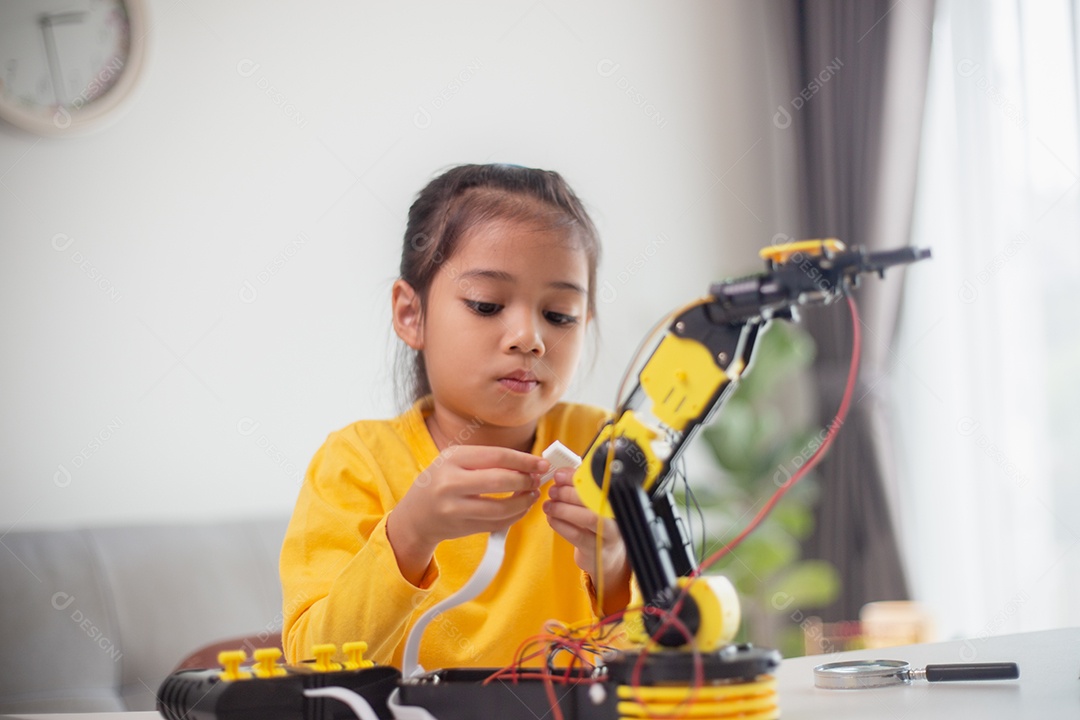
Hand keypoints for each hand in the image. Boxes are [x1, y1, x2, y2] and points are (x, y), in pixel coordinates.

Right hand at [388, 446, 547, 583]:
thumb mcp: (455, 461)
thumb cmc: (441, 481)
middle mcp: (451, 483)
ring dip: (524, 502)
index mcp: (452, 458)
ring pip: (501, 507)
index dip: (524, 460)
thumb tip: (528, 464)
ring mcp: (455, 508)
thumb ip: (488, 460)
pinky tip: (521, 507)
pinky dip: (515, 516)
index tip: (542, 463)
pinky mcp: (462, 528)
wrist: (415, 516)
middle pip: (500, 481)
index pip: (497, 456)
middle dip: (525, 480)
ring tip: (532, 494)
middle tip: (537, 479)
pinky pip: (497, 523)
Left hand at [543, 468, 631, 614]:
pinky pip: (577, 535)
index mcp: (615, 498)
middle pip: (594, 500)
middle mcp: (616, 515)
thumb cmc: (597, 523)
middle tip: (553, 491)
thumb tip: (562, 472)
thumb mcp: (593, 503)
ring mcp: (609, 534)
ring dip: (563, 509)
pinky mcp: (596, 549)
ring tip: (549, 505)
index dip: (577, 477)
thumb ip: (581, 487)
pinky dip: (560, 525)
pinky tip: (551, 518)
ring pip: (587, 518)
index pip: (598, 483)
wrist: (606, 555)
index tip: (560, 475)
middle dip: (568, 494)